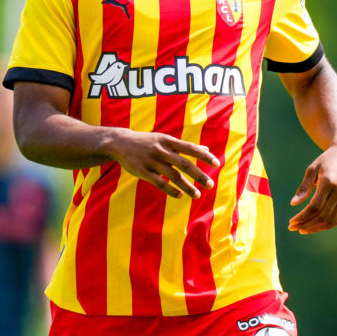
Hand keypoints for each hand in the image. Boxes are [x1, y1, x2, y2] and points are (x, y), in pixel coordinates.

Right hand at [105, 129, 219, 198]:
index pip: (190, 148)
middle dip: (198, 175)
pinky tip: (180, 195)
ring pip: (172, 175)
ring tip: (197, 195)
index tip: (217, 163)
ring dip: (186, 186)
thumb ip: (185, 146)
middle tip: (210, 185)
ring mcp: (151, 161)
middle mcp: (161, 150)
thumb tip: (206, 149)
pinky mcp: (142, 171)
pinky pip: (159, 182)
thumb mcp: (165, 140)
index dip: (204, 156)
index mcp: (169, 141)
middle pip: (184, 164)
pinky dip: (170, 189)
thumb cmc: (147, 141)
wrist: (119, 142)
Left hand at [288, 142, 336, 233]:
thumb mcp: (312, 169)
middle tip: (293, 227)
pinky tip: (315, 226)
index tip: (291, 222)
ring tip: (302, 229)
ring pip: (331, 221)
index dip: (302, 217)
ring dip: (316, 228)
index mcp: (329, 182)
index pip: (314, 207)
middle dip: (306, 224)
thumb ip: (303, 187)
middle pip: (322, 216)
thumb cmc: (326, 160)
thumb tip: (293, 203)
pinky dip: (326, 225)